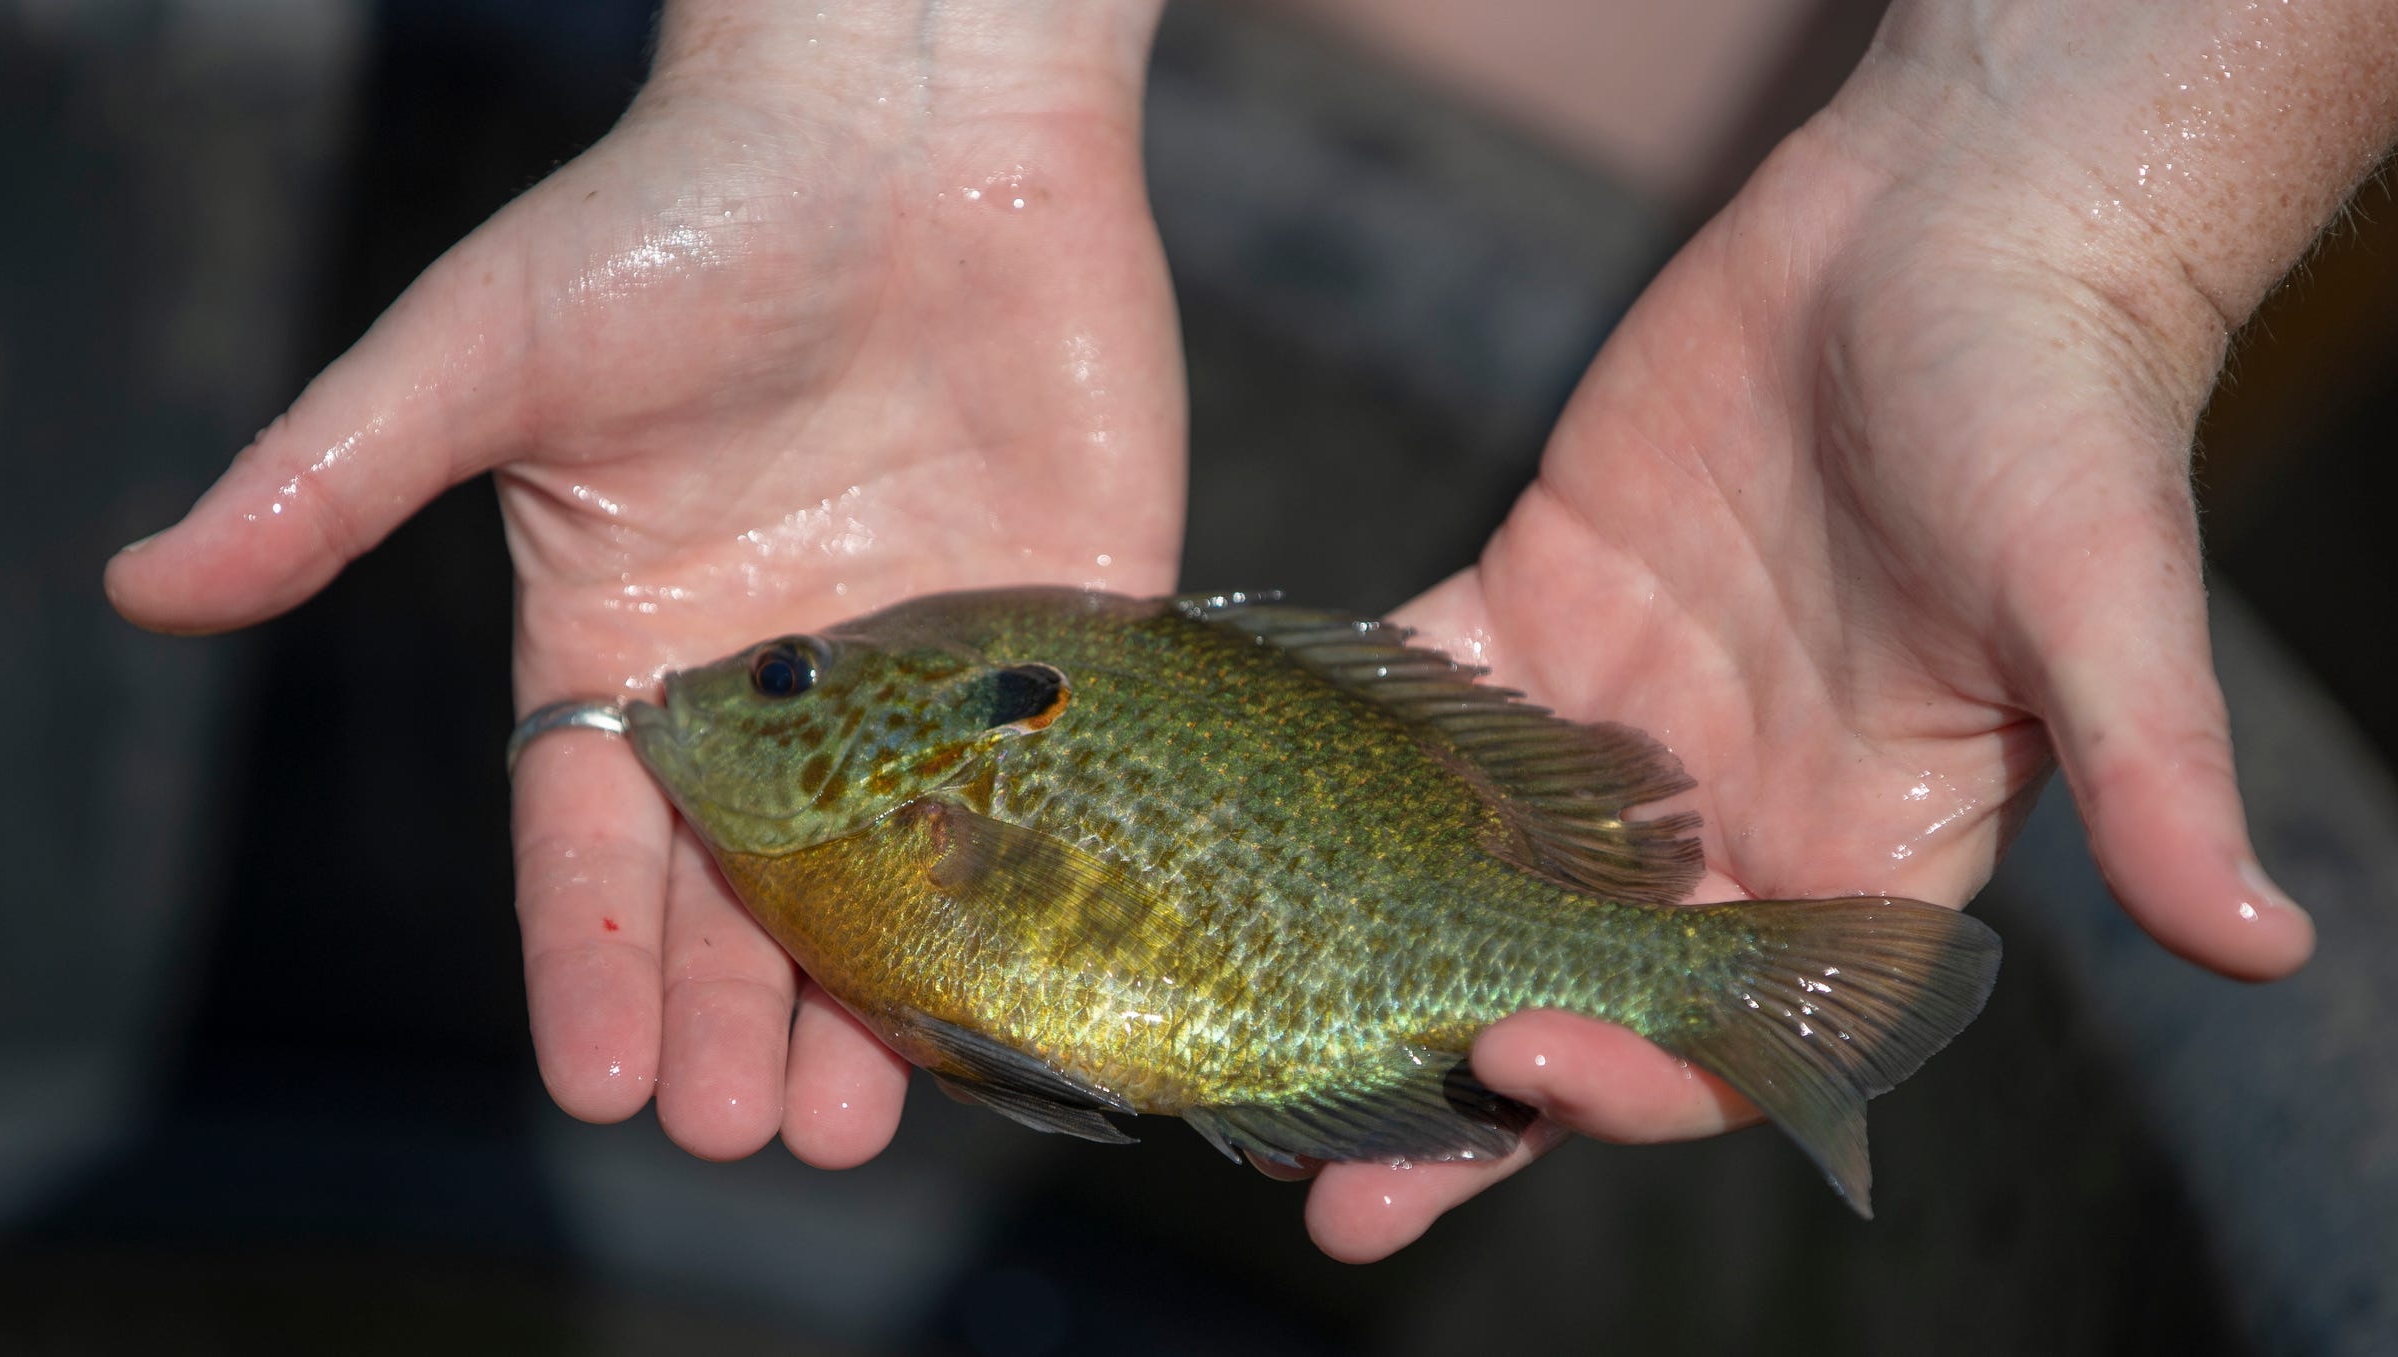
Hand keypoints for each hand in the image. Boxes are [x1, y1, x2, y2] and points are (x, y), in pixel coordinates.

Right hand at [105, 0, 1180, 1164]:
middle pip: (750, 888)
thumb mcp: (487, 346)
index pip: (599, 844)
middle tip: (747, 1131)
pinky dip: (1046, 879)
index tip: (595, 1083)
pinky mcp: (1069, 621)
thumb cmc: (680, 209)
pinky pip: (1058, 777)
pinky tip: (1036, 979)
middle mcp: (780, 679)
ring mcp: (927, 660)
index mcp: (633, 642)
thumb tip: (145, 582)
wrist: (908, 106)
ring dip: (883, 996)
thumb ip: (336, 476)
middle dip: (739, 1013)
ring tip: (866, 1116)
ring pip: (903, 868)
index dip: (593, 963)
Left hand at [1303, 0, 2396, 1257]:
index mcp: (1855, 857)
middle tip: (1341, 1198)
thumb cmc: (2055, 407)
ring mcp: (1614, 721)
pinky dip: (1326, 754)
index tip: (1520, 1071)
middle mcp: (1720, 819)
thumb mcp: (2100, 596)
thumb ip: (2151, 773)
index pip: (1730, 1028)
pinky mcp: (1536, 603)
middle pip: (1571, 994)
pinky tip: (1226, 800)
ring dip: (1359, 959)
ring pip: (1465, 871)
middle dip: (1464, 1094)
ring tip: (1237, 1042)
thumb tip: (2272, 943)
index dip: (1631, 1078)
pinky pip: (1413, 699)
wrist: (1952, 227)